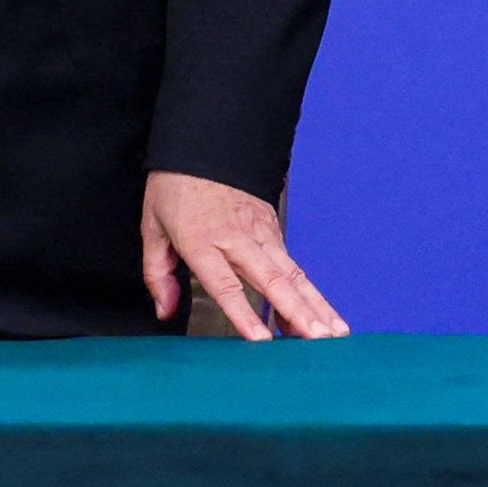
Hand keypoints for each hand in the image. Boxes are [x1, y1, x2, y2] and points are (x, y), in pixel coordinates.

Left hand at [141, 172, 345, 339]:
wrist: (203, 147)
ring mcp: (260, 232)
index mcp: (201, 240)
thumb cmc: (175, 188)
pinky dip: (310, 293)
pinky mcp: (273, 229)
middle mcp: (236, 238)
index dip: (243, 312)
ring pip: (292, 274)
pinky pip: (293, 266)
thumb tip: (166, 310)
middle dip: (297, 311)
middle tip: (316, 339)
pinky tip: (322, 318)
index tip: (261, 340)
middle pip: (271, 280)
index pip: (225, 283)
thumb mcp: (152, 227)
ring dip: (315, 305)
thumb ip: (158, 274)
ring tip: (335, 334)